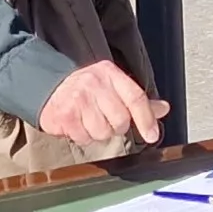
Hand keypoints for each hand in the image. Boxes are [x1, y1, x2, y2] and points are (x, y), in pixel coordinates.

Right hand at [38, 61, 165, 147]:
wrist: (48, 86)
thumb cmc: (86, 89)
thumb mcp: (113, 86)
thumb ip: (137, 100)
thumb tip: (163, 109)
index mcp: (110, 73)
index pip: (135, 98)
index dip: (146, 119)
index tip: (152, 135)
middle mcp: (94, 83)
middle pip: (121, 120)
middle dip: (116, 126)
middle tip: (104, 118)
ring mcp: (78, 98)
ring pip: (103, 132)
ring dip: (98, 133)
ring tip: (89, 120)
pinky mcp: (64, 115)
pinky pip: (84, 138)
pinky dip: (83, 137)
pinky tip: (77, 124)